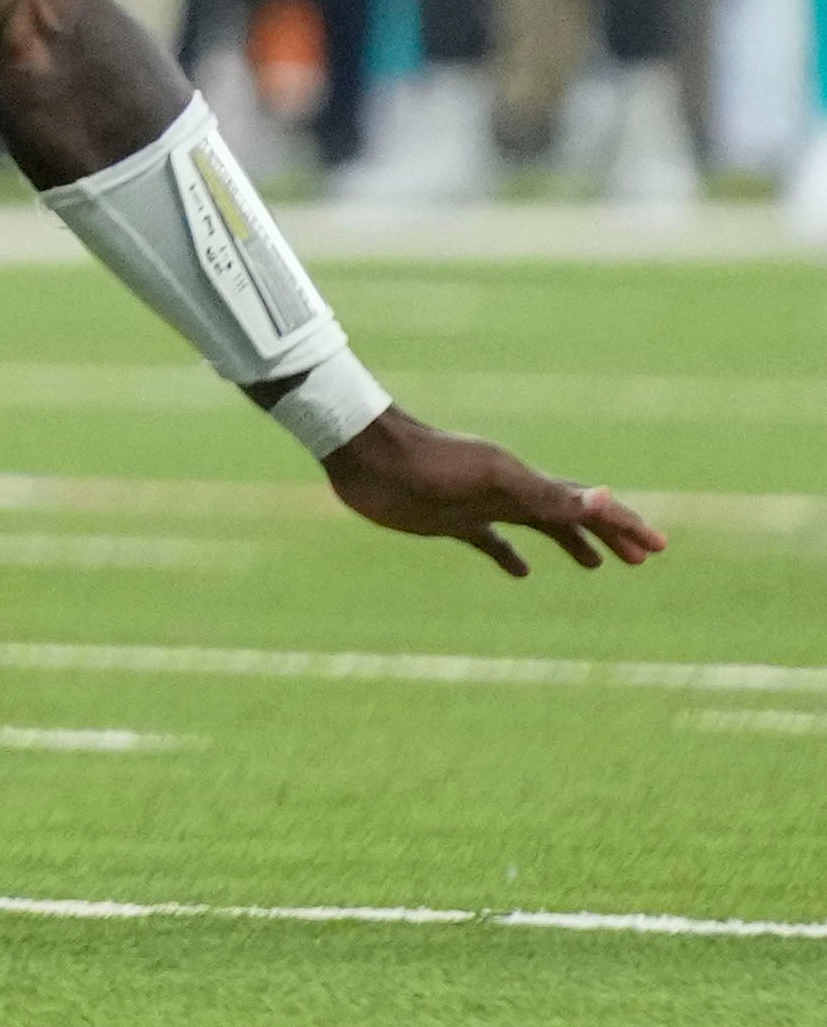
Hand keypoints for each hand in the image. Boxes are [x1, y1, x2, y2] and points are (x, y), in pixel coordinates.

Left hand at [316, 405, 664, 575]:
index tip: (659, 546)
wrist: (367, 455)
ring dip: (568, 542)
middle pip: (569, 516)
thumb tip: (607, 500)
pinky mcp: (449, 521)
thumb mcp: (495, 480)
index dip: (624, 525)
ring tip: (596, 565)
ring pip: (536, 527)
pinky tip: (519, 572)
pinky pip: (490, 541)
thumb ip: (548, 494)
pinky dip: (508, 556)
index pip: (588, 505)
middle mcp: (509, 492)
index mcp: (526, 483)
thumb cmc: (429, 463)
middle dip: (607, 536)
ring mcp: (480, 505)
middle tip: (640, 559)